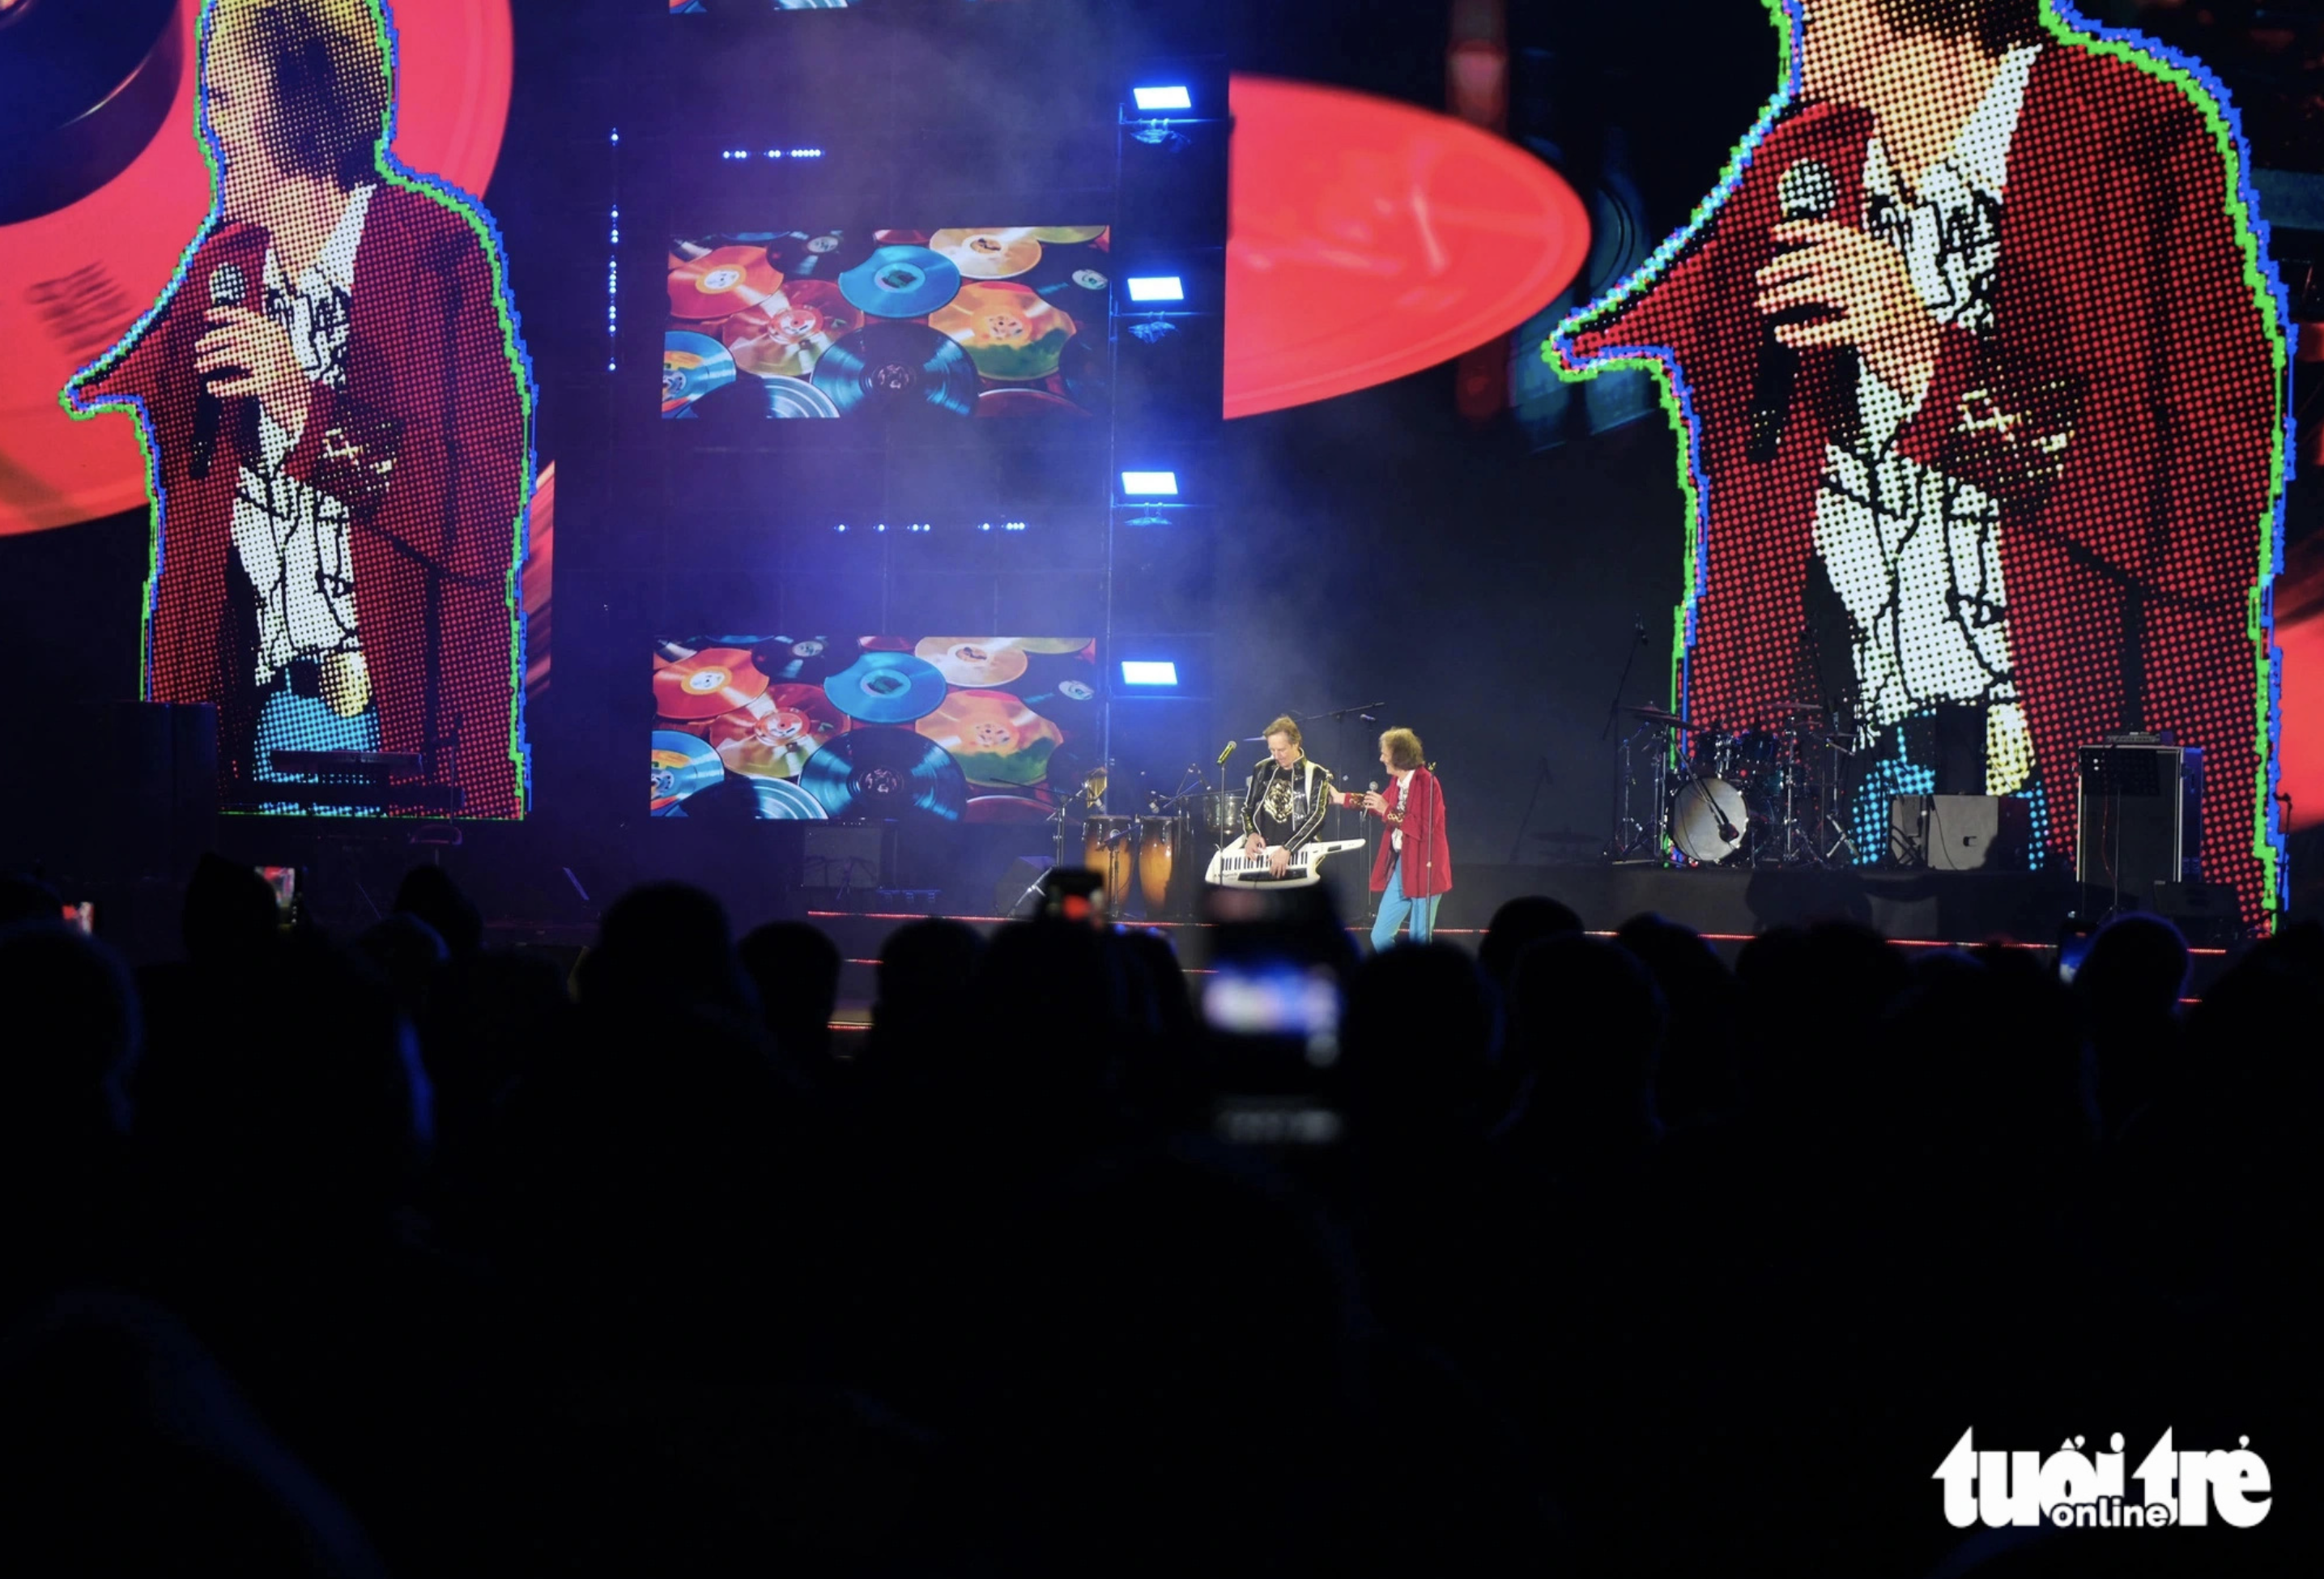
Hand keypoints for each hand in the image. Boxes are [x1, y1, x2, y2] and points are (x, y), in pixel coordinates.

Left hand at [195, 306, 309, 435]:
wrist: (304, 403)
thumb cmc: (282, 375)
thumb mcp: (273, 350)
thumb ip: (253, 338)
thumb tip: (219, 329)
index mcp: (276, 333)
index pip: (245, 317)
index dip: (224, 314)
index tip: (207, 316)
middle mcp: (275, 345)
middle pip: (235, 335)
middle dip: (212, 340)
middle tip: (199, 347)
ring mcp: (272, 364)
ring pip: (233, 356)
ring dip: (212, 360)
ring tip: (201, 365)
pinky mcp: (268, 384)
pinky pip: (238, 384)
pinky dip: (222, 387)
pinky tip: (213, 388)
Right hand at [1244, 833, 1265, 858]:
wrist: (1252, 835)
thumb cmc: (1257, 837)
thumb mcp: (1261, 839)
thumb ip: (1263, 844)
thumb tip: (1264, 849)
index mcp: (1253, 843)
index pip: (1255, 848)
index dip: (1258, 851)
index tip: (1261, 852)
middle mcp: (1249, 845)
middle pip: (1250, 852)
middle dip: (1253, 856)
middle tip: (1256, 859)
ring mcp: (1247, 846)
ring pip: (1247, 852)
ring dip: (1250, 857)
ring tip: (1253, 860)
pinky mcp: (1245, 847)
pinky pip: (1245, 852)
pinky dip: (1246, 855)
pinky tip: (1248, 858)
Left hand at [1268, 846, 1289, 877]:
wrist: (1285, 849)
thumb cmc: (1279, 850)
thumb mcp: (1273, 853)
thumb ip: (1270, 857)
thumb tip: (1267, 860)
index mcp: (1274, 860)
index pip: (1272, 866)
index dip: (1271, 870)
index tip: (1270, 872)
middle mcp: (1278, 863)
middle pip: (1275, 869)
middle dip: (1274, 873)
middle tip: (1273, 875)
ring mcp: (1281, 863)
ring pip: (1279, 870)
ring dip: (1278, 873)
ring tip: (1278, 877)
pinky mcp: (1285, 863)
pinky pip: (1284, 868)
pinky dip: (1283, 872)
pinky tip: (1283, 874)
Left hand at [1361, 791, 1385, 814]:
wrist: (1387, 809)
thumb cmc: (1385, 804)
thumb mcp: (1382, 799)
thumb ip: (1378, 797)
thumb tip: (1373, 796)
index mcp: (1380, 796)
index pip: (1373, 793)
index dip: (1369, 792)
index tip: (1367, 792)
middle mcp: (1378, 799)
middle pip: (1370, 797)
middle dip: (1367, 797)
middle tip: (1365, 797)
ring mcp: (1376, 803)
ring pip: (1369, 801)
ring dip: (1366, 801)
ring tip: (1364, 801)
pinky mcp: (1375, 807)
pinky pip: (1370, 806)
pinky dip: (1367, 806)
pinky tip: (1365, 806)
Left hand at [1754, 220, 1939, 400]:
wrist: (1929, 355)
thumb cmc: (1895, 319)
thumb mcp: (1878, 284)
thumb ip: (1848, 270)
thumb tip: (1797, 261)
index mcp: (1882, 255)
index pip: (1836, 235)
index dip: (1803, 230)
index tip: (1776, 234)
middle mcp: (1881, 271)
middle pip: (1821, 260)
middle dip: (1785, 266)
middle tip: (1761, 277)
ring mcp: (1878, 299)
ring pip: (1819, 290)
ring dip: (1784, 295)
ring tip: (1763, 303)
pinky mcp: (1872, 329)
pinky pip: (1826, 328)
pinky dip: (1800, 331)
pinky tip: (1782, 334)